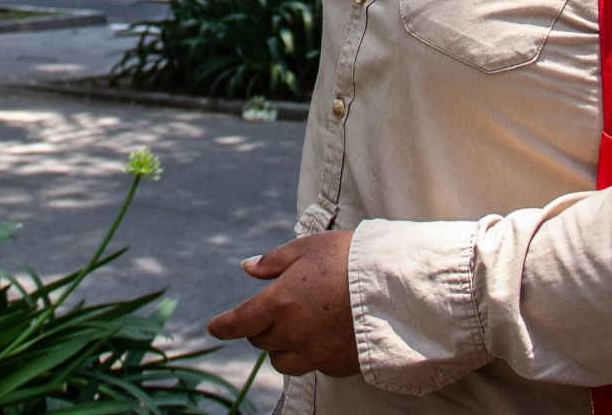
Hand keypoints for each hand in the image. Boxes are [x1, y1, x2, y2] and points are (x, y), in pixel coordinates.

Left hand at [206, 231, 360, 378]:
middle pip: (261, 341)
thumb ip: (274, 260)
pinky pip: (314, 365)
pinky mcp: (339, 365)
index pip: (240, 322)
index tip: (214, 327)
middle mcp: (294, 333)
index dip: (223, 326)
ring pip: (283, 361)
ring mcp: (316, 353)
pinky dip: (311, 353)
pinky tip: (325, 335)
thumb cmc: (351, 259)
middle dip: (260, 328)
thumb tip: (247, 267)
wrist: (396, 288)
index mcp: (281, 303)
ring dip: (281, 347)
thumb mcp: (309, 247)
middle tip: (274, 310)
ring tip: (294, 329)